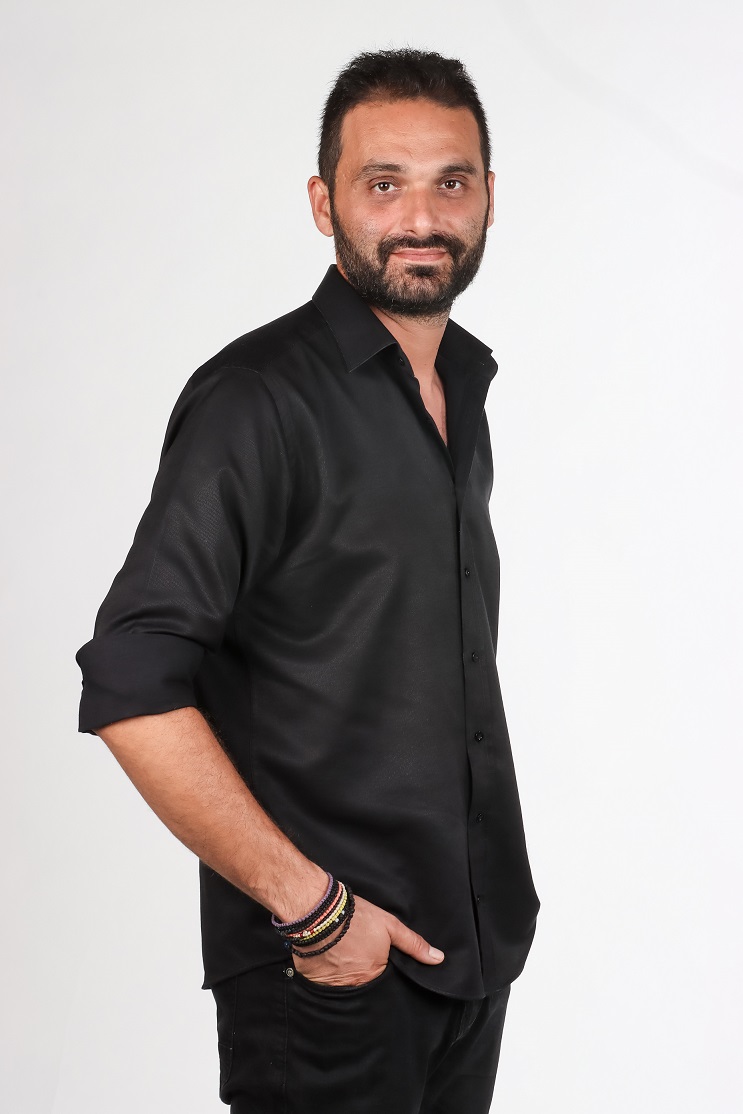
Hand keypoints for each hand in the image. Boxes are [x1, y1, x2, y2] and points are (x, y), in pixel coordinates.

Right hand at [291, 893, 444, 986]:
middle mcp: (355, 985)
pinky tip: (327, 958)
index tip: (375, 956)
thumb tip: (438, 959)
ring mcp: (333, 985)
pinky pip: (324, 983)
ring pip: (344, 984)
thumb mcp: (389, 925)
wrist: (317, 911)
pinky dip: (326, 973)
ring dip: (344, 974)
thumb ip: (413, 944)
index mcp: (375, 974)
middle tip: (357, 953)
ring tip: (342, 954)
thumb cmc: (355, 917)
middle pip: (364, 984)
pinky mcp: (314, 979)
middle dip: (363, 973)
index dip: (381, 968)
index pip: (384, 980)